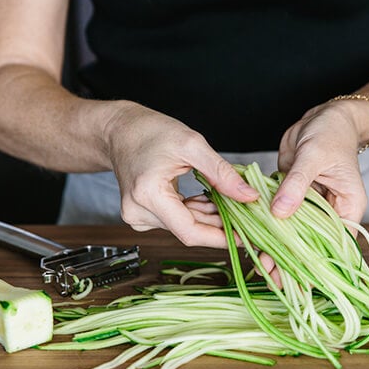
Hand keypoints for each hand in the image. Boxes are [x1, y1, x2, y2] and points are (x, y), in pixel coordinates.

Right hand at [105, 102, 259, 247]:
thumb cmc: (150, 132)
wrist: (120, 131)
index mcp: (147, 195)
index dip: (221, 237)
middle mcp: (137, 212)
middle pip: (188, 230)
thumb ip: (221, 173)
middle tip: (246, 211)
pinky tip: (206, 199)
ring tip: (226, 198)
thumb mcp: (191, 145)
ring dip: (208, 216)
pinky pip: (175, 221)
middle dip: (220, 223)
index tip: (247, 236)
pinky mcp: (140, 215)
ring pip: (183, 227)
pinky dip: (194, 212)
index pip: (189, 232)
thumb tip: (249, 197)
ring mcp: (137, 216)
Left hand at [251, 101, 368, 288]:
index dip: (317, 262)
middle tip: (272, 277)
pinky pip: (279, 214)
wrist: (324, 117)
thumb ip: (296, 185)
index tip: (299, 279)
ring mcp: (309, 204)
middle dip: (292, 260)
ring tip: (260, 267)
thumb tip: (281, 213)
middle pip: (312, 242)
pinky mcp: (291, 195)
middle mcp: (330, 209)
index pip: (335, 242)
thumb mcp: (314, 157)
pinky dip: (266, 226)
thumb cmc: (330, 132)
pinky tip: (252, 240)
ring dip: (277, 247)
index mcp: (348, 206)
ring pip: (293, 231)